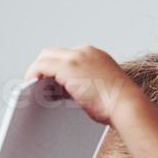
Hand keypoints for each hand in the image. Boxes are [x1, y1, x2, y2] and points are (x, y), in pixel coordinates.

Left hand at [24, 45, 141, 125]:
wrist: (126, 105)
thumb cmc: (118, 104)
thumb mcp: (100, 89)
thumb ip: (83, 85)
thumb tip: (65, 91)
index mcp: (96, 55)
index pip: (68, 56)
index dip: (56, 68)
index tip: (50, 82)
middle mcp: (85, 52)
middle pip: (54, 53)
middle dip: (44, 67)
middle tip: (36, 83)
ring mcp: (76, 57)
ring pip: (46, 57)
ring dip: (38, 71)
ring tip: (33, 87)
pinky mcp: (68, 67)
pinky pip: (42, 66)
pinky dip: (34, 74)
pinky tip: (31, 86)